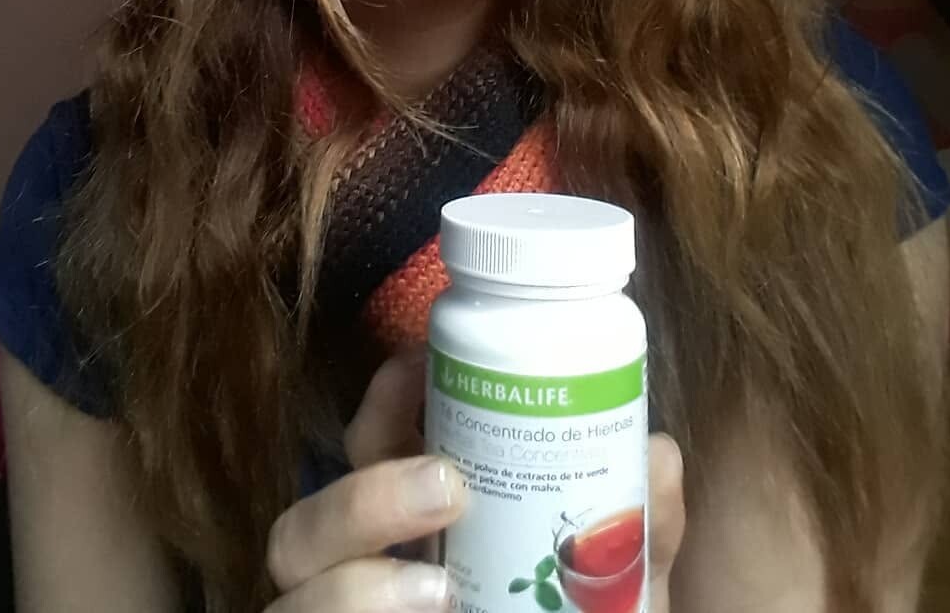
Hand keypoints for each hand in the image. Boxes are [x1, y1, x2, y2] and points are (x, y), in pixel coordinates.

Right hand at [264, 347, 686, 611]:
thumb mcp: (620, 592)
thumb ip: (641, 532)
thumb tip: (658, 453)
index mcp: (417, 539)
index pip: (370, 453)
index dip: (383, 402)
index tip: (417, 360)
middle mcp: (364, 583)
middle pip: (305, 523)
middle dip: (365, 494)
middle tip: (449, 487)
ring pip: (291, 592)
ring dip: (355, 584)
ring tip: (441, 593)